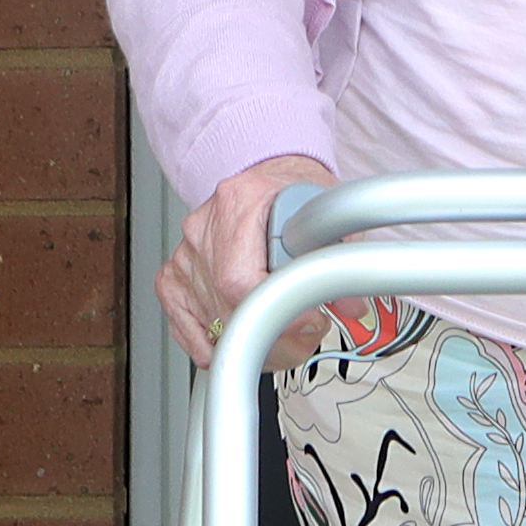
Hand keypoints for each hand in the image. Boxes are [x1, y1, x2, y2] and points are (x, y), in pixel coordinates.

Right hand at [157, 153, 335, 366]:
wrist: (265, 180)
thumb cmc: (292, 194)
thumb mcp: (325, 213)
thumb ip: (340, 254)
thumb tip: (352, 305)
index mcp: (239, 202)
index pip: (240, 278)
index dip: (275, 312)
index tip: (310, 322)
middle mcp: (203, 228)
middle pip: (226, 307)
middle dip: (275, 336)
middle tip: (307, 335)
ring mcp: (185, 255)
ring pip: (213, 325)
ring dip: (256, 345)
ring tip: (288, 333)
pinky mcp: (173, 278)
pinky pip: (189, 330)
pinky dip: (220, 345)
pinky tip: (249, 337)